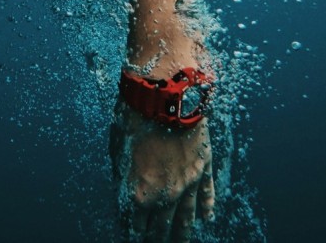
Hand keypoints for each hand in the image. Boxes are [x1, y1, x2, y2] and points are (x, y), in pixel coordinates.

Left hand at [110, 102, 214, 241]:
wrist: (163, 96)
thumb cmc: (134, 118)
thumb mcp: (118, 151)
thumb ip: (124, 175)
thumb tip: (126, 187)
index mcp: (140, 193)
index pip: (135, 224)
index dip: (132, 232)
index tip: (132, 235)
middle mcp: (166, 194)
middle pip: (161, 227)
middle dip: (156, 239)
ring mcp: (188, 182)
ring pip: (186, 217)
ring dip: (182, 234)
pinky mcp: (204, 166)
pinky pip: (207, 193)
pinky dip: (207, 207)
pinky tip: (206, 218)